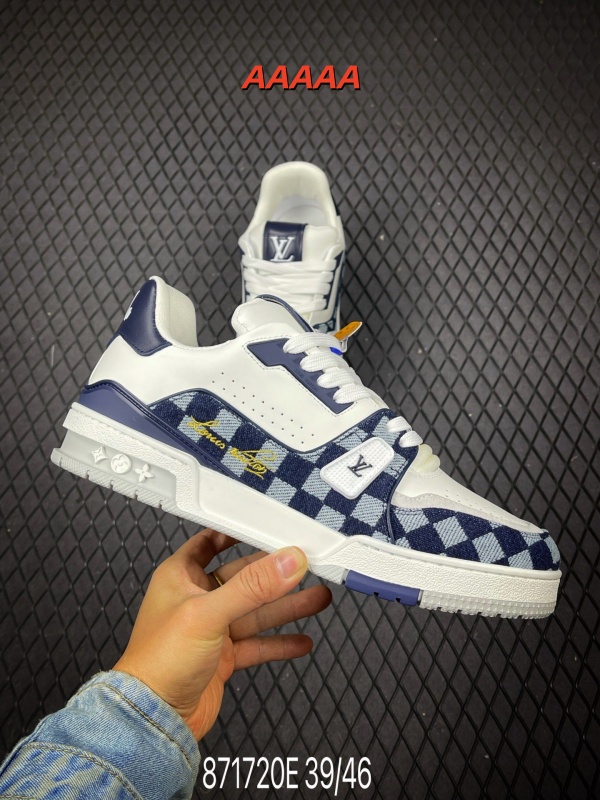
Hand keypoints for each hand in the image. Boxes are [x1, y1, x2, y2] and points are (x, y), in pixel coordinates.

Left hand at [113, 529, 330, 739]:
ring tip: (318, 599)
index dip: (237, 533)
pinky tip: (301, 641)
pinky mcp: (222, 658)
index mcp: (180, 577)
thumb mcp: (208, 613)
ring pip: (255, 613)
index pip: (210, 542)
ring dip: (286, 607)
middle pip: (243, 579)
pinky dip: (279, 643)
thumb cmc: (158, 662)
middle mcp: (196, 600)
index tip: (266, 526)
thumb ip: (252, 587)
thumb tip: (288, 561)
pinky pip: (256, 645)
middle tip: (307, 566)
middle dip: (276, 574)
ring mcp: (211, 630)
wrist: (152, 720)